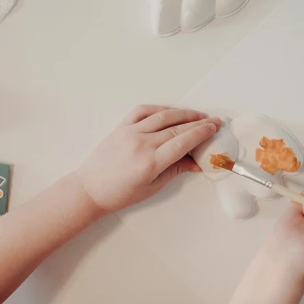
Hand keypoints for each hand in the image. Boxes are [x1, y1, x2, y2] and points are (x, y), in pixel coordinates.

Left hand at [76, 105, 220, 213]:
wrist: (89, 189)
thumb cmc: (120, 194)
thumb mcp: (152, 187)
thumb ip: (175, 171)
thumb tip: (197, 163)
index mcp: (150, 162)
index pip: (182, 142)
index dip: (201, 132)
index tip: (214, 127)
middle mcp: (141, 143)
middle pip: (176, 128)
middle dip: (198, 122)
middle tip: (214, 120)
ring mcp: (129, 132)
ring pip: (162, 116)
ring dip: (183, 113)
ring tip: (198, 115)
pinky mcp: (121, 126)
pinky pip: (143, 111)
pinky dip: (160, 109)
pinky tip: (171, 112)